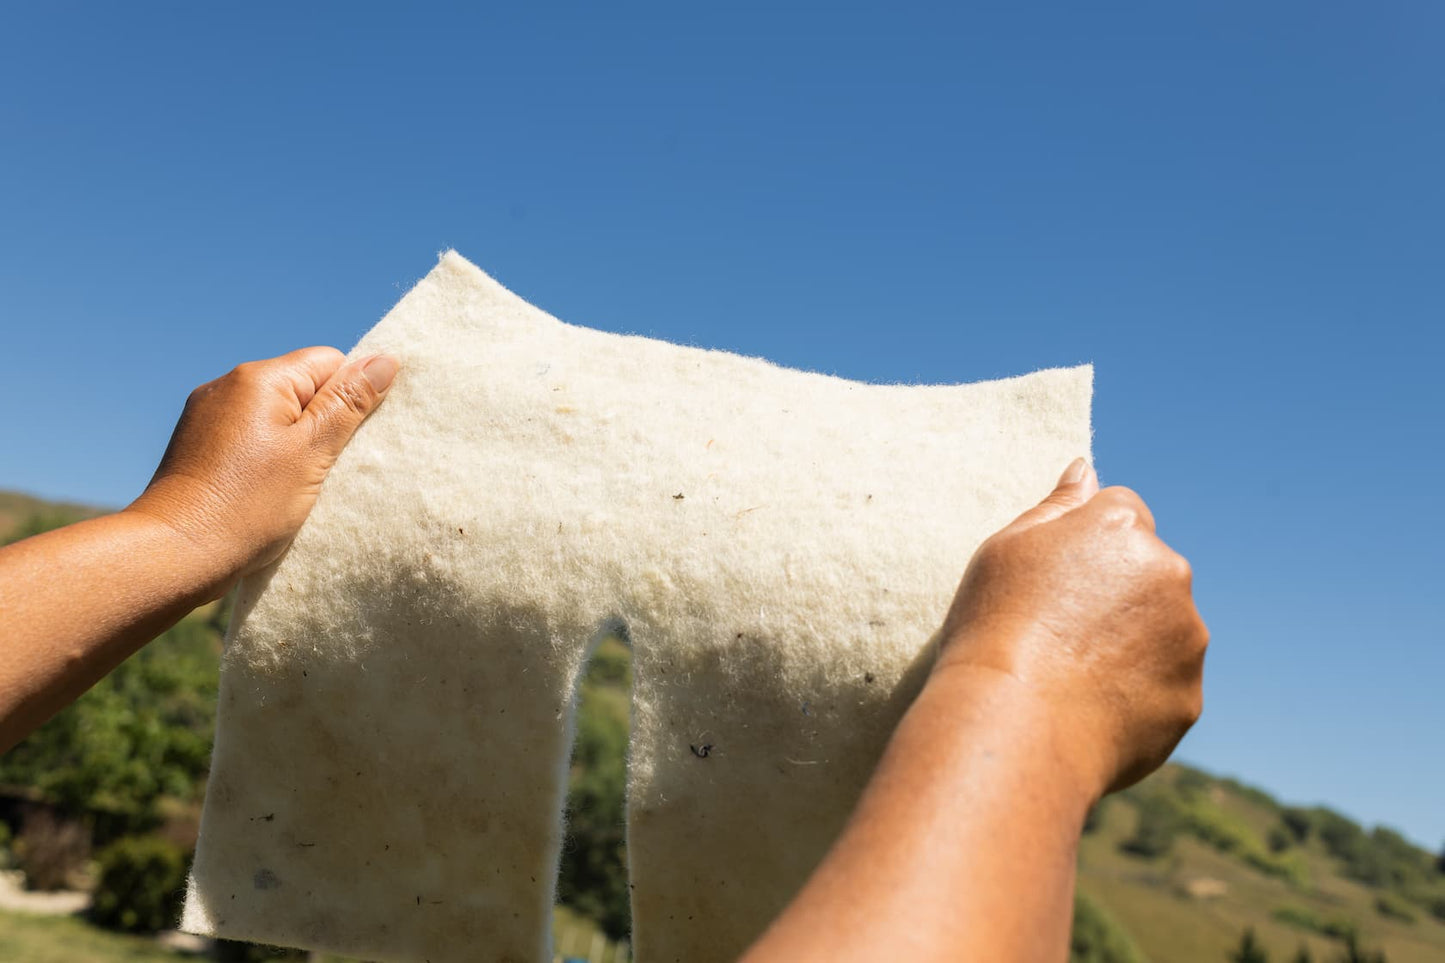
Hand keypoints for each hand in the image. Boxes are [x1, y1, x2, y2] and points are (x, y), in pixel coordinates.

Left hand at [128, 347, 398, 598]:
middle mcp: (228, 385)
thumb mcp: (312, 452)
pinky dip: (265, 454)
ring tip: (294, 482)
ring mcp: (207, 413)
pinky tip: (265, 488)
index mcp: (260, 378)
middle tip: (326, 467)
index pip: (330, 361)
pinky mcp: (196, 442)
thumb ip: (348, 404)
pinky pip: (247, 434)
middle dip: (322, 421)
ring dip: (294, 440)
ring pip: (274, 413)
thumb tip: (385, 359)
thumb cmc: (248, 505)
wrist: (175, 552)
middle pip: (301, 386)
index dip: (350, 397)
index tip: (349, 441)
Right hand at [935, 458, 1207, 797]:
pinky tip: (1089, 708)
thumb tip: (1086, 469)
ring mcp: (1186, 638)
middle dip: (1118, 591)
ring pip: (1164, 628)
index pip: (1120, 511)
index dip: (1085, 545)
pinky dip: (1138, 694)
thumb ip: (1056, 505)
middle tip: (1059, 631)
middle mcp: (1169, 573)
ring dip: (1133, 642)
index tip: (1053, 581)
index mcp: (1121, 526)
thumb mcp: (1006, 549)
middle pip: (1148, 570)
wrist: (1012, 723)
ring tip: (1072, 675)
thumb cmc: (996, 627)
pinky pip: (1165, 687)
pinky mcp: (1189, 697)